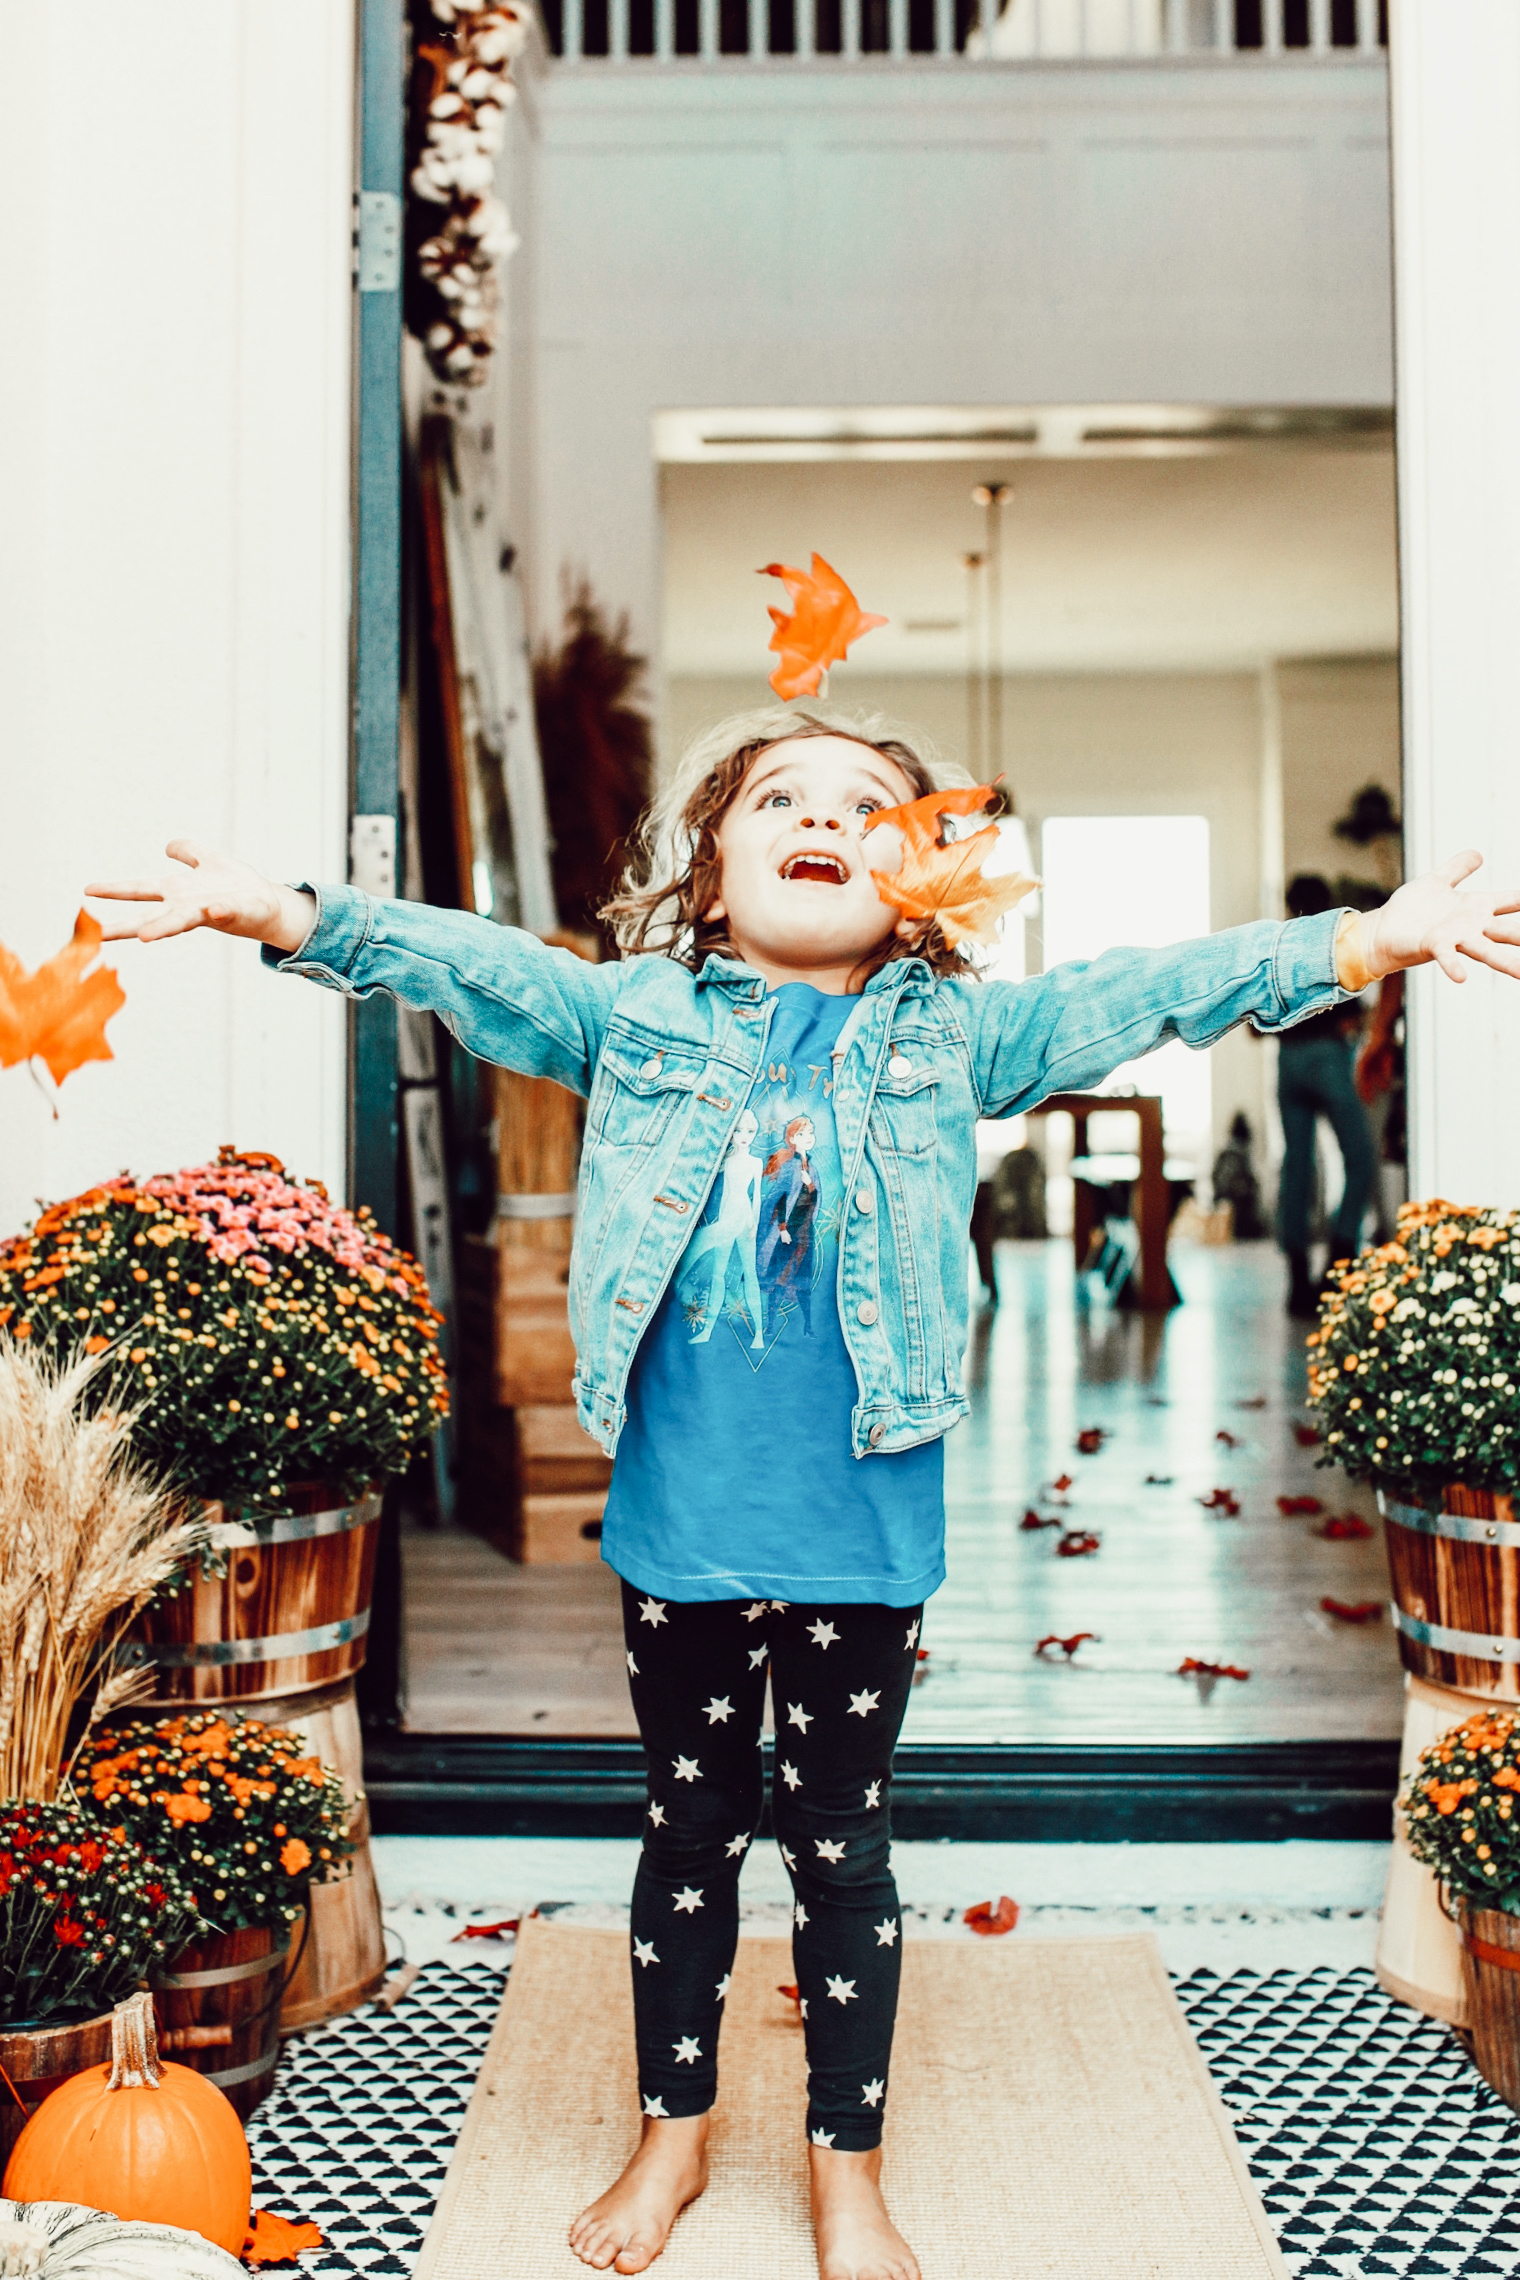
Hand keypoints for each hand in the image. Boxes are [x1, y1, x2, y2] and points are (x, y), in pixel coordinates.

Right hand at [85, 841, 315, 953]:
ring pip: (181, 921)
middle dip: (125, 926)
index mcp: (178, 892)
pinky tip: (211, 909)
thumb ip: (190, 853)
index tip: (86, 892)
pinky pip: (224, 911)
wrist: (270, 904)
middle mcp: (187, 906)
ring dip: (163, 927)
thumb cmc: (237, 887)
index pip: (140, 890)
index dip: (114, 890)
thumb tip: (168, 846)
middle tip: (98, 934)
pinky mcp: (234, 912)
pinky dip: (217, 911)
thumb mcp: (210, 861)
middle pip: (151, 917)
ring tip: (144, 936)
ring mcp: (209, 912)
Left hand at [1356, 852, 1519, 984]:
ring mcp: (1456, 938)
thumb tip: (1478, 854)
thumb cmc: (1410, 909)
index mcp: (1475, 907)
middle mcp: (1472, 926)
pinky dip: (1454, 967)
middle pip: (1509, 931)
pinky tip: (1462, 977)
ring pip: (1487, 950)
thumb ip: (1457, 869)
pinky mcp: (1434, 946)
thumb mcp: (1436, 881)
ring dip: (1507, 962)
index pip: (1510, 901)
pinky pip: (1448, 958)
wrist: (1382, 929)